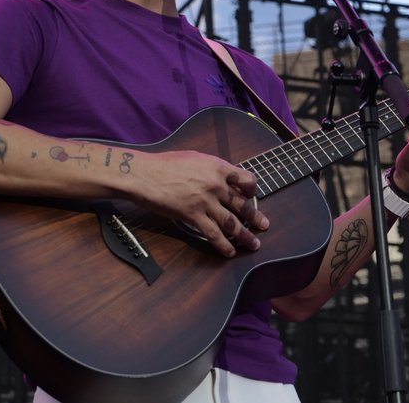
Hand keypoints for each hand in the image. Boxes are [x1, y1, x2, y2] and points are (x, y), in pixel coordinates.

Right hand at [130, 150, 268, 257]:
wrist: (145, 174)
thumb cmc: (165, 163)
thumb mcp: (194, 158)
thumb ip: (211, 168)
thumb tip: (220, 176)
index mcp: (217, 167)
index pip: (246, 179)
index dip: (252, 189)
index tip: (251, 196)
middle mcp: (216, 184)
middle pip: (242, 204)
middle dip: (255, 217)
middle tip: (264, 225)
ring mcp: (206, 202)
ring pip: (232, 222)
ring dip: (245, 235)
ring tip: (253, 244)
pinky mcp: (193, 216)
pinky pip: (214, 234)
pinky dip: (224, 245)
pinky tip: (230, 251)